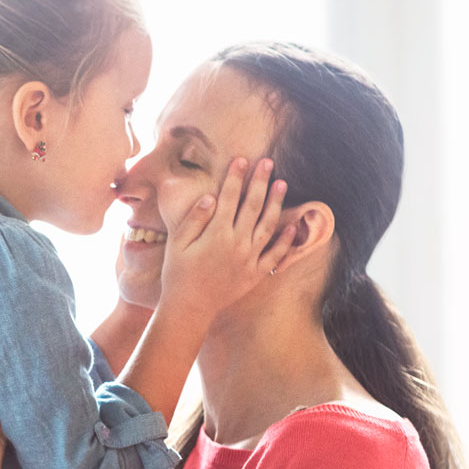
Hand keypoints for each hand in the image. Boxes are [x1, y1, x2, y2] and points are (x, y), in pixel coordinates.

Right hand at [159, 157, 299, 315]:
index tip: (242, 160)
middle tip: (268, 163)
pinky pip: (275, 255)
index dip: (236, 177)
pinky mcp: (255, 274)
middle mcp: (237, 243)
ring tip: (282, 184)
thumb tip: (212, 197)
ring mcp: (249, 259)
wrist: (189, 308)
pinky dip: (285, 240)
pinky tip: (291, 225)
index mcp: (216, 233)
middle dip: (260, 181)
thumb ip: (195, 218)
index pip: (229, 197)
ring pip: (268, 225)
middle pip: (252, 205)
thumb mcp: (177, 243)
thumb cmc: (178, 273)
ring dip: (276, 203)